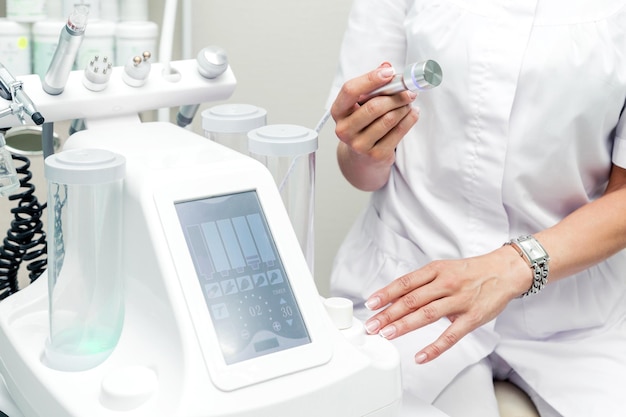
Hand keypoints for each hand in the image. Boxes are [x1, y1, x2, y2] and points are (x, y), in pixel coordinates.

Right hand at [331, 62, 418, 190]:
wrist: (361, 157)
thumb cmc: (363, 123)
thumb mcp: (362, 103)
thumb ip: (372, 84)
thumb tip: (386, 67)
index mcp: (338, 111)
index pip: (350, 90)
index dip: (371, 79)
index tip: (390, 73)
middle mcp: (344, 129)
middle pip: (373, 106)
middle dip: (395, 96)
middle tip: (409, 90)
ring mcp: (359, 144)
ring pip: (388, 119)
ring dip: (403, 107)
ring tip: (409, 102)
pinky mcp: (376, 155)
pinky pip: (398, 132)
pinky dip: (409, 119)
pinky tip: (412, 113)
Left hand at [363, 246, 532, 363]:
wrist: (505, 271)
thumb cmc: (471, 272)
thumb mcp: (444, 269)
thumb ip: (422, 283)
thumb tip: (396, 297)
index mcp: (436, 270)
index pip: (405, 283)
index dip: (386, 294)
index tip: (370, 304)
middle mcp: (445, 284)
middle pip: (411, 300)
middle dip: (388, 313)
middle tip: (372, 325)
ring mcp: (459, 301)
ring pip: (426, 315)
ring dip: (404, 326)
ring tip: (387, 335)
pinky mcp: (472, 318)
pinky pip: (450, 336)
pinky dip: (434, 348)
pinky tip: (420, 356)